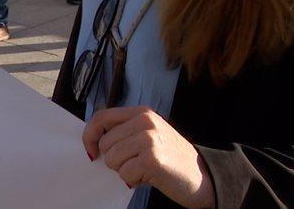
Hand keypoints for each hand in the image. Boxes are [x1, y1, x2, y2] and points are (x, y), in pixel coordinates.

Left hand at [84, 107, 214, 206]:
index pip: (102, 117)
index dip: (90, 135)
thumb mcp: (150, 135)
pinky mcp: (151, 158)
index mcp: (142, 113)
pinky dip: (134, 180)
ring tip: (144, 169)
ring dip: (124, 170)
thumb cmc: (172, 159)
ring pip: (112, 159)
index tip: (90, 151)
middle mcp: (145, 121)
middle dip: (114, 159)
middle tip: (135, 164)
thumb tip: (93, 142)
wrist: (203, 176)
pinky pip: (124, 173)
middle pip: (105, 143)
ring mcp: (148, 139)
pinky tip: (150, 177)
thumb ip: (126, 132)